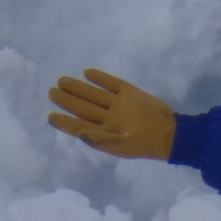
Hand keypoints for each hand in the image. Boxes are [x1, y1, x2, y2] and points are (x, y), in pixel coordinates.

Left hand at [48, 68, 176, 159]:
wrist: (171, 132)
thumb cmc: (146, 143)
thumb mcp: (122, 147)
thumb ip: (100, 140)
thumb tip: (79, 132)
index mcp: (104, 131)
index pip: (78, 125)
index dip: (64, 122)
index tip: (50, 116)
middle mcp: (107, 116)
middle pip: (83, 107)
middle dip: (66, 100)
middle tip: (51, 91)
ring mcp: (118, 104)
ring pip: (93, 94)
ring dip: (78, 88)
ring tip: (62, 81)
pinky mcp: (129, 92)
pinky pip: (112, 83)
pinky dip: (100, 77)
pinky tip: (88, 72)